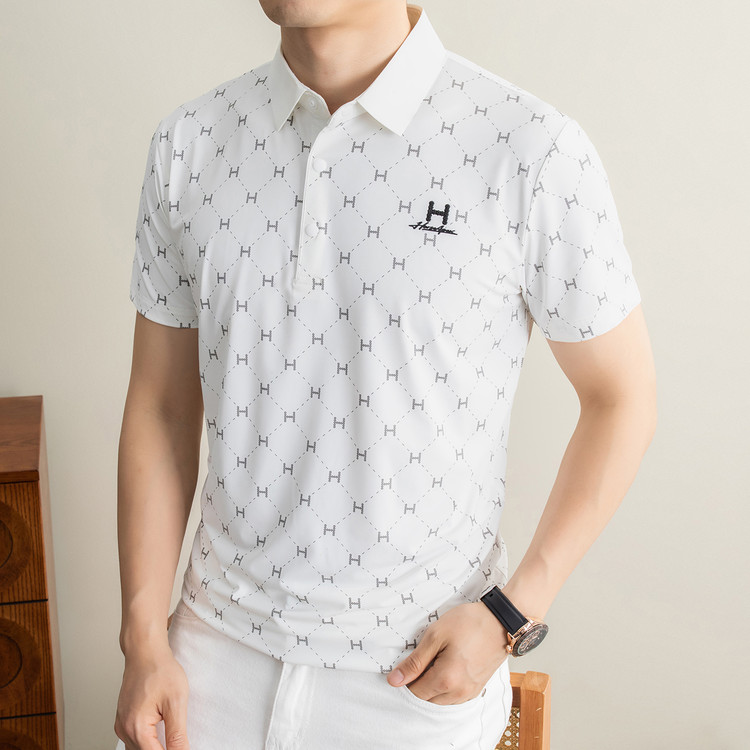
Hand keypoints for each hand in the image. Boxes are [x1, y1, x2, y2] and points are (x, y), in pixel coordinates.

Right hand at [114, 642, 190, 749]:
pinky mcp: (123, 720)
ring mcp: (122, 725)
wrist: (145, 652)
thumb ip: (177, 734)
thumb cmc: (160, 670)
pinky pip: (134, 740)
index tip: (182, 747)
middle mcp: (125, 729)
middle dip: (163, 749)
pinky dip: (147, 742)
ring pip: (137, 749)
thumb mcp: (176, 702)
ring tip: (171, 739)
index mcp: (137, 727)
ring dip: (154, 747)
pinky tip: (159, 735)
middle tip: (179, 742)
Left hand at [386, 601, 509, 704]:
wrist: (501, 622)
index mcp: (446, 680)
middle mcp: (458, 693)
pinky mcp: (477, 689)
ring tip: (437, 659)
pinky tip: (447, 666)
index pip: (415, 692)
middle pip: (427, 698)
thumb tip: (395, 680)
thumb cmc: (469, 623)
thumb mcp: (436, 636)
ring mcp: (469, 693)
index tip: (408, 661)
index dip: (407, 678)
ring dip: (432, 685)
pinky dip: (445, 687)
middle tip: (423, 657)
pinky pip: (454, 697)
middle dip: (419, 682)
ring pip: (440, 700)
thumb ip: (415, 661)